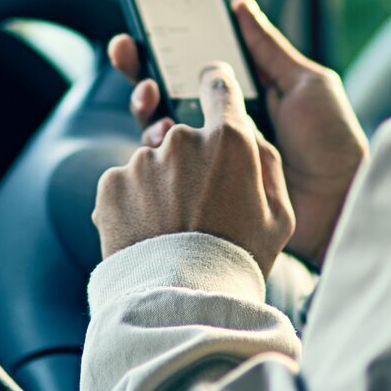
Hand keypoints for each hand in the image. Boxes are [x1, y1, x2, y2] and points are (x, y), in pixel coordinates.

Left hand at [92, 62, 294, 277]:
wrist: (182, 305)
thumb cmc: (238, 261)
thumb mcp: (279, 216)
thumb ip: (267, 164)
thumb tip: (251, 134)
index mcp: (229, 141)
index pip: (220, 87)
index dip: (216, 85)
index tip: (212, 86)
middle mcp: (182, 140)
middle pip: (183, 134)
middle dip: (189, 160)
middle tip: (197, 205)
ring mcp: (142, 160)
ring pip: (152, 162)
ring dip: (159, 185)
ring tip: (171, 229)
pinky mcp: (111, 183)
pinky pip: (124, 183)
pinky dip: (132, 202)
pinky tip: (147, 233)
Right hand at [107, 0, 367, 268]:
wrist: (341, 205)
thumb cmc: (332, 142)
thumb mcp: (306, 83)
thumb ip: (268, 47)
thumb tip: (239, 5)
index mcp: (242, 96)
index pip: (195, 66)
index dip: (165, 47)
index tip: (143, 27)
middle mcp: (221, 125)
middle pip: (168, 92)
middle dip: (139, 69)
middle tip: (125, 51)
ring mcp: (211, 157)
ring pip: (161, 127)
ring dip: (146, 105)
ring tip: (150, 95)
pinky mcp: (206, 188)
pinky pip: (171, 166)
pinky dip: (158, 146)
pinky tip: (161, 134)